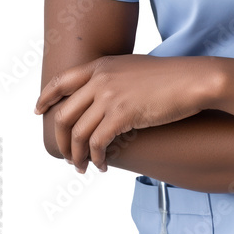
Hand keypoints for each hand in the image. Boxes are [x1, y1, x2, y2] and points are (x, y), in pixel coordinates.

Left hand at [34, 54, 215, 172]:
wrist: (193, 80)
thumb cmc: (170, 77)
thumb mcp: (133, 69)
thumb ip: (112, 78)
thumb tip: (99, 98)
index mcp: (102, 65)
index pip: (61, 81)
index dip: (45, 98)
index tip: (39, 111)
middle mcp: (101, 79)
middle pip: (64, 114)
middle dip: (62, 140)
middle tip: (68, 156)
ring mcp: (110, 96)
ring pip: (78, 133)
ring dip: (77, 155)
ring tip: (83, 167)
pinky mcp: (122, 114)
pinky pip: (97, 143)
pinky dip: (96, 158)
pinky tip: (103, 165)